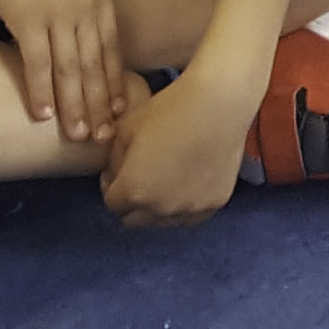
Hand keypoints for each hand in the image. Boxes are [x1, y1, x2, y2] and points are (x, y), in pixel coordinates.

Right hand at [0, 0, 131, 145]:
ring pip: (72, 69)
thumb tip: (75, 22)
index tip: (119, 110)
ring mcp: (59, 12)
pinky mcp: (28, 17)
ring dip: (75, 106)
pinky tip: (43, 114)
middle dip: (101, 104)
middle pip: (96, 64)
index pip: (112, 47)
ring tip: (79, 135)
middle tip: (106, 138)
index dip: (114, 81)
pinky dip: (42, 91)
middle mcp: (86, 5)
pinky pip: (39, 63)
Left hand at [98, 67, 245, 228]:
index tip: (118, 172)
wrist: (218, 107)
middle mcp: (161, 208)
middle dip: (132, 203)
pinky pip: (191, 215)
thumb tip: (114, 174)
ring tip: (165, 180)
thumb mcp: (125, 130)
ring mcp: (191, 209)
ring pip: (165, 222)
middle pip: (136, 220)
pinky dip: (185, 205)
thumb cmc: (168, 111)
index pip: (112, 204)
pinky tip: (186, 182)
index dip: (111, 187)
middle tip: (140, 178)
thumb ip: (112, 160)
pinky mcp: (215, 203)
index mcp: (133, 191)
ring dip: (158, 207)